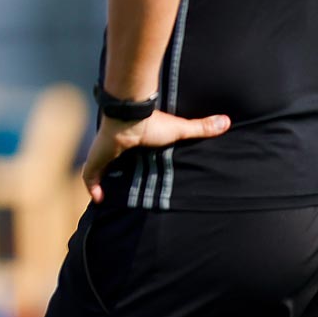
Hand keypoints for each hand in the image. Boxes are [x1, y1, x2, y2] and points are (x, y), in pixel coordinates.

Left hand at [81, 110, 230, 201]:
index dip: (129, 161)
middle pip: (111, 163)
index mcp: (132, 142)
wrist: (129, 117)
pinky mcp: (96, 160)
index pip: (127, 154)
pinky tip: (99, 199)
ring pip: (98, 169)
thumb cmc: (152, 123)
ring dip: (100, 181)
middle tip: (120, 191)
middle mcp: (116, 148)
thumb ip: (201, 128)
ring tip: (109, 198)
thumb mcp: (180, 130)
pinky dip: (93, 186)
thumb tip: (228, 121)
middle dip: (113, 174)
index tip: (134, 172)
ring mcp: (104, 154)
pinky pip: (90, 176)